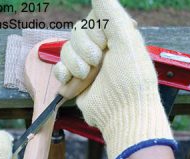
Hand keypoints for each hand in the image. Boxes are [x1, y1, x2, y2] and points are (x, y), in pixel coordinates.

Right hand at [54, 0, 175, 158]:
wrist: (121, 113)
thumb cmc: (130, 79)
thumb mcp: (126, 40)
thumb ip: (111, 13)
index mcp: (114, 37)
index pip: (91, 19)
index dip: (95, 31)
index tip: (107, 44)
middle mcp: (100, 49)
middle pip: (76, 33)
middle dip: (84, 49)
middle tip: (97, 62)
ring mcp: (86, 65)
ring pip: (65, 50)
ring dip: (74, 63)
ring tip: (86, 76)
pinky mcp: (75, 81)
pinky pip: (58, 68)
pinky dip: (62, 74)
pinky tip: (71, 81)